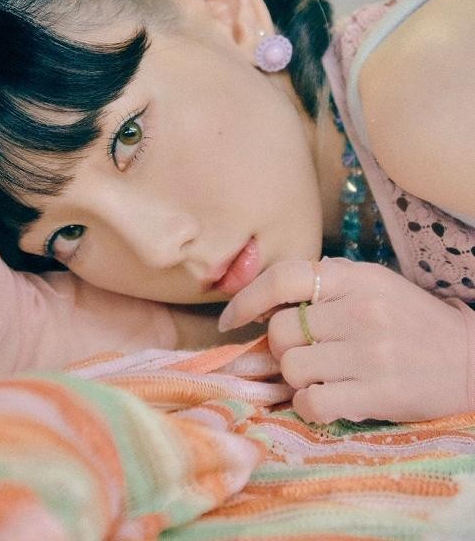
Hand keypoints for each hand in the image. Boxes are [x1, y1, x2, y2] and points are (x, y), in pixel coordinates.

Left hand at [218, 256, 468, 423]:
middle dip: (280, 347)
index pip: (283, 277)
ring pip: (290, 368)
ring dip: (296, 377)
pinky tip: (329, 398)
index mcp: (355, 278)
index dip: (247, 298)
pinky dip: (310, 405)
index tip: (231, 319)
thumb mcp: (372, 283)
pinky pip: (311, 402)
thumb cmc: (410, 319)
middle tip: (302, 353)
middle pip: (279, 331)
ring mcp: (369, 353)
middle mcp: (360, 311)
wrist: (471, 359)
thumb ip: (322, 284)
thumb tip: (260, 303)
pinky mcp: (377, 394)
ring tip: (323, 374)